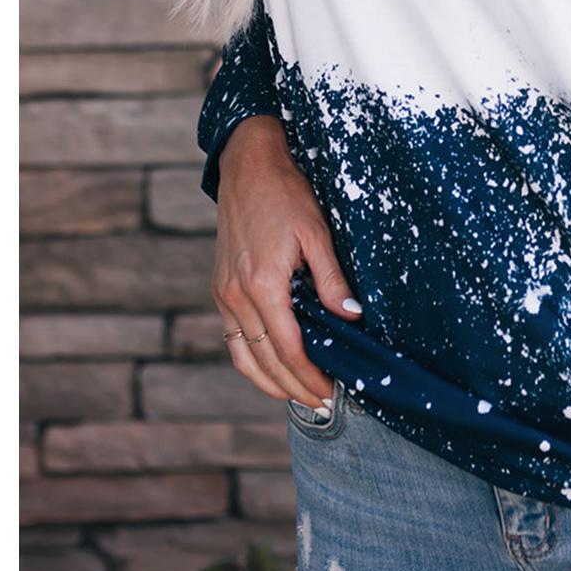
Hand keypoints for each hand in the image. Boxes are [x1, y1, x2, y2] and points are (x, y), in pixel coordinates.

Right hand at [209, 115, 363, 407]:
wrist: (247, 165)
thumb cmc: (286, 194)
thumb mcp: (317, 232)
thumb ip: (331, 278)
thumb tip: (350, 316)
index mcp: (261, 284)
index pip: (287, 348)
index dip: (309, 376)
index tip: (330, 394)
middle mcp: (236, 295)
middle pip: (264, 360)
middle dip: (294, 387)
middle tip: (321, 406)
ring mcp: (223, 293)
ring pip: (243, 355)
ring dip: (269, 381)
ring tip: (298, 397)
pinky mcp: (220, 288)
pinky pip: (233, 337)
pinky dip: (251, 360)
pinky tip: (271, 367)